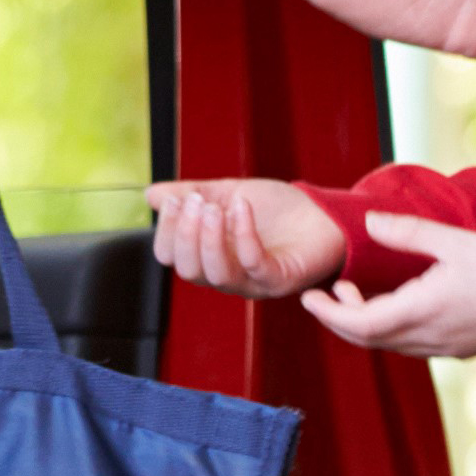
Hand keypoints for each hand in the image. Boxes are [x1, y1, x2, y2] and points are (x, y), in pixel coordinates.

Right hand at [146, 179, 344, 297]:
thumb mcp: (227, 194)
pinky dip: (242, 234)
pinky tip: (241, 207)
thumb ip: (191, 194)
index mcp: (208, 257)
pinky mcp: (279, 279)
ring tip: (214, 208)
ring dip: (208, 238)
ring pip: (214, 274)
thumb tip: (152, 195)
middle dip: (185, 233)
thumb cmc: (277, 209)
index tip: (176, 200)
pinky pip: (252, 263)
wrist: (324, 213)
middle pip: (188, 269)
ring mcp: (253, 281)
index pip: (170, 256)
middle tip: (196, 203)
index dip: (167, 230)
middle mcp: (226, 275)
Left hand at [301, 212, 475, 357]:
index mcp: (422, 313)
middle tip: (325, 293)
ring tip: (354, 293)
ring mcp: (446, 348)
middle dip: (339, 318)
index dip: (327, 313)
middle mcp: (429, 339)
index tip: (307, 297)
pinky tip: (393, 304)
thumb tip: (367, 221)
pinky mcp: (460, 348)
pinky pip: (411, 344)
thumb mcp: (456, 242)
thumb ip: (408, 232)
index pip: (358, 324)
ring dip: (364, 323)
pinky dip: (389, 328)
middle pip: (367, 339)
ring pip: (389, 344)